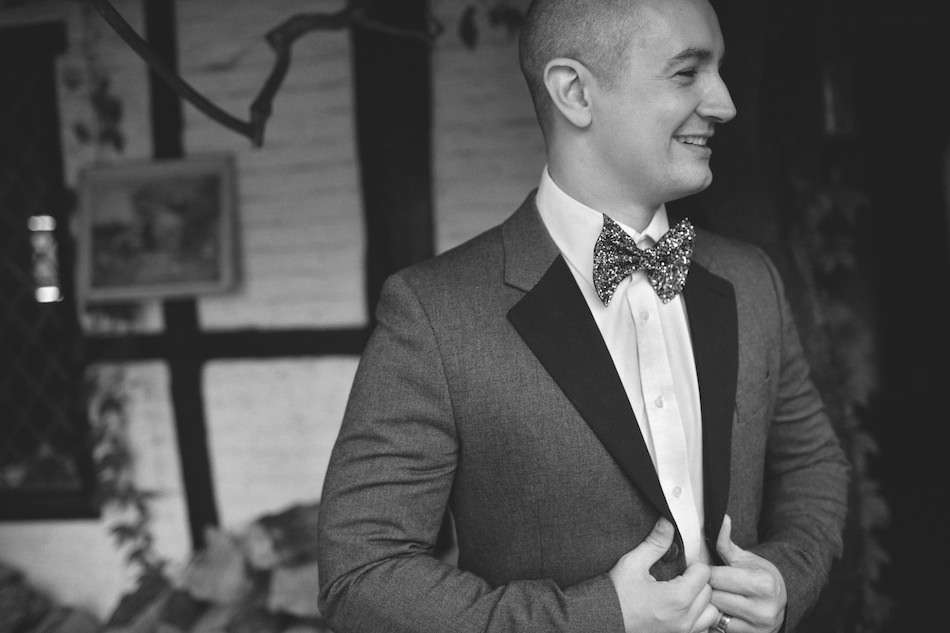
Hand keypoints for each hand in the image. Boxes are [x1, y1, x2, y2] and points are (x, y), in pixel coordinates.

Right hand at [609, 518, 719, 632]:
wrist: (601, 620)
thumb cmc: (615, 595)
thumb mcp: (633, 564)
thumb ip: (655, 543)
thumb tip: (668, 523)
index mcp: (677, 598)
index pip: (704, 573)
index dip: (693, 564)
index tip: (680, 565)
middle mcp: (684, 619)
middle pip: (709, 592)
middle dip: (697, 581)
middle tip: (679, 577)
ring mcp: (682, 632)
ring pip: (710, 613)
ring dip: (701, 601)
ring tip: (683, 594)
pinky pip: (701, 628)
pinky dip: (697, 618)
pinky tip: (681, 610)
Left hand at [710, 515, 786, 632]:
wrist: (782, 599)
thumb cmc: (759, 575)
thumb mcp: (745, 558)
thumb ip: (726, 542)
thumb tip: (722, 519)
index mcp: (763, 584)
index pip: (717, 577)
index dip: (706, 573)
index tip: (705, 570)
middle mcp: (764, 609)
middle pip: (714, 597)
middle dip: (707, 589)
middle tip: (708, 584)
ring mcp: (758, 627)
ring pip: (715, 614)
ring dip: (711, 606)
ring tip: (715, 596)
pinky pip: (720, 628)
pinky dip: (717, 619)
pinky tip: (721, 610)